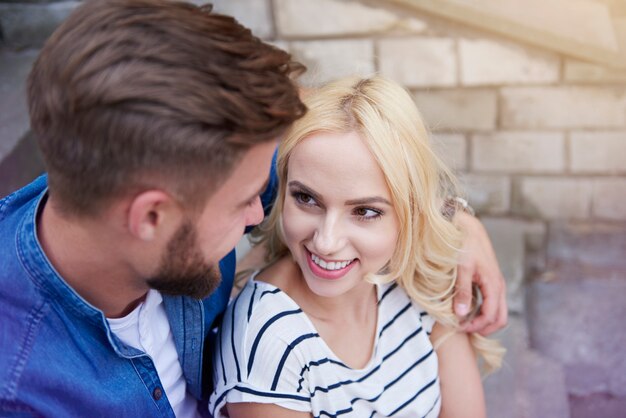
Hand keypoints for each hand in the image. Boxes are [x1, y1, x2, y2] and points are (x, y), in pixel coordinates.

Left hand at [453, 211, 506, 335]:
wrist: (468, 228)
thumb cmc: (464, 245)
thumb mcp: (461, 268)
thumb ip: (462, 291)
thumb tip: (462, 314)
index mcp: (493, 284)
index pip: (491, 316)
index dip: (476, 326)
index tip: (458, 328)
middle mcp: (498, 286)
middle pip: (500, 318)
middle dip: (484, 328)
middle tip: (463, 330)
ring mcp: (496, 284)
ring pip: (498, 312)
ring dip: (483, 321)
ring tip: (463, 323)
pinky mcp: (490, 281)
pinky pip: (492, 303)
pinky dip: (482, 312)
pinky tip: (466, 310)